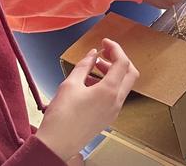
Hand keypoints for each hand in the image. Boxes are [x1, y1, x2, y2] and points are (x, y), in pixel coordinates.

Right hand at [36, 38, 138, 160]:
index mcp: (109, 91)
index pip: (122, 62)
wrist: (56, 144)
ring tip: (95, 66)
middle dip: (119, 59)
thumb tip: (92, 54)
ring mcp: (113, 111)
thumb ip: (84, 65)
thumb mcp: (70, 84)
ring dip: (112, 72)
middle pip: (130, 73)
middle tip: (104, 52)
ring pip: (122, 85)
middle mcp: (116, 101)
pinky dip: (108, 85)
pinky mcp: (107, 117)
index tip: (104, 42)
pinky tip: (91, 82)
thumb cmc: (61, 117)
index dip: (115, 48)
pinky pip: (114, 96)